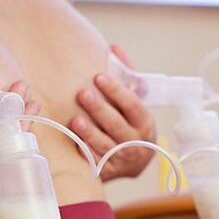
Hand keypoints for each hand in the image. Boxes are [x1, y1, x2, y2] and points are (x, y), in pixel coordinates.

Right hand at [0, 51, 40, 200]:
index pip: (4, 121)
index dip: (15, 103)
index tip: (22, 88)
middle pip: (12, 141)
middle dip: (23, 119)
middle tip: (30, 104)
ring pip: (8, 158)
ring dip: (17, 140)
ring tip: (23, 122)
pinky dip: (4, 164)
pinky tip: (10, 151)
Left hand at [70, 45, 155, 180]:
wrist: (136, 159)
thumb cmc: (133, 123)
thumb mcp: (135, 101)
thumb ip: (126, 75)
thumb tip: (113, 48)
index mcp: (144, 122)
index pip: (132, 104)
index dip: (116, 91)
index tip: (98, 77)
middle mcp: (135, 142)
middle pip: (117, 125)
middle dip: (100, 109)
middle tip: (83, 94)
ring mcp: (122, 159)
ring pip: (105, 145)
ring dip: (90, 133)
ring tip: (74, 120)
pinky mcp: (109, 171)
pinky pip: (96, 162)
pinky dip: (85, 152)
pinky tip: (74, 142)